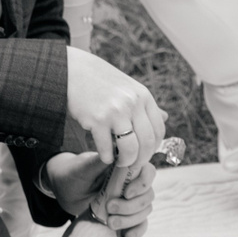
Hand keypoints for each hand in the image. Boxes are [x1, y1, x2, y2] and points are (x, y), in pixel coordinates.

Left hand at [44, 150, 158, 236]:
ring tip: (110, 223)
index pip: (148, 172)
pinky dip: (137, 230)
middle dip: (131, 205)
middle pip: (148, 194)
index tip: (126, 194)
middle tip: (109, 208)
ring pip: (145, 210)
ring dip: (130, 219)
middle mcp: (132, 182)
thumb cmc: (74, 172)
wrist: (64, 190)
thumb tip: (115, 155)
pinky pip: (140, 223)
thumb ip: (99, 162)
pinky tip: (127, 236)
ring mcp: (130, 200)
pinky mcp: (126, 215)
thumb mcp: (83, 167)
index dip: (142, 184)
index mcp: (126, 166)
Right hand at [64, 45, 166, 189]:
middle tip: (132, 165)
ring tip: (119, 162)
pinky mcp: (97, 119)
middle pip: (147, 143)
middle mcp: (133, 103)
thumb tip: (165, 118)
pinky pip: (107, 148)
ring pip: (130, 149)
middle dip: (141, 159)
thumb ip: (145, 105)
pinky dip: (107, 157)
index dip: (153, 148)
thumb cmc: (101, 82)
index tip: (144, 154)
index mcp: (143, 96)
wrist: (72, 71)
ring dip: (126, 161)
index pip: (159, 130)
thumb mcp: (128, 88)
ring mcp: (115, 111)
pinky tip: (104, 155)